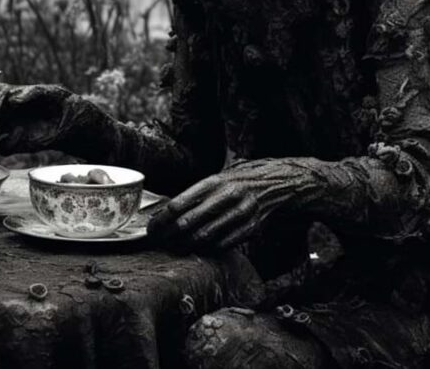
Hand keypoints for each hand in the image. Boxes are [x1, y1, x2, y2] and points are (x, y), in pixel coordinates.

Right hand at [0, 83, 73, 154]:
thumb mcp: (49, 91)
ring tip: (2, 122)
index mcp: (11, 96)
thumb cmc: (59, 102)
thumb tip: (13, 100)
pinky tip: (18, 134)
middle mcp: (6, 113)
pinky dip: (6, 143)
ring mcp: (10, 129)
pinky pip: (3, 148)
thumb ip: (31, 92)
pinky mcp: (18, 145)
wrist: (73, 121)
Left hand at [145, 159, 320, 250]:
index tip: (152, 228)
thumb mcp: (216, 180)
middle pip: (188, 223)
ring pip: (204, 237)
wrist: (277, 183)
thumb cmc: (239, 181)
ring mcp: (240, 213)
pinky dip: (208, 248)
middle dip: (169, 235)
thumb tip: (166, 213)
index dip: (161, 220)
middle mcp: (226, 197)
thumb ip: (195, 195)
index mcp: (213, 182)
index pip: (178, 204)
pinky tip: (199, 247)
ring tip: (175, 246)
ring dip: (185, 245)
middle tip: (159, 241)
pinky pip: (223, 244)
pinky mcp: (252, 228)